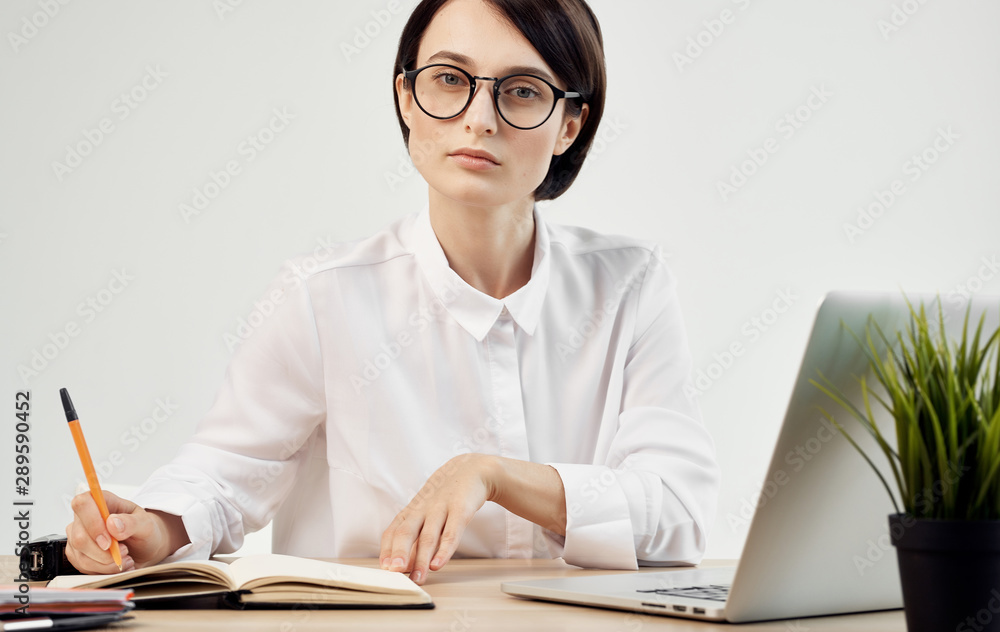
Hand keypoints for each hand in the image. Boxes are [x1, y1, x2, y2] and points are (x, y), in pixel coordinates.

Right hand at [66, 490, 186, 573]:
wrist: (145, 546)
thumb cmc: (144, 530)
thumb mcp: (146, 524)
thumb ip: (131, 522)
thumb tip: (112, 523)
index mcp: (101, 501)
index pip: (82, 503)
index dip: (92, 523)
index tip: (109, 541)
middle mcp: (85, 517)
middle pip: (79, 536)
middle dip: (103, 552)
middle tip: (125, 552)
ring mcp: (78, 535)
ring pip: (81, 555)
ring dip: (106, 563)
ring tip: (126, 558)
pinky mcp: (77, 553)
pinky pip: (82, 566)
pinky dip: (103, 569)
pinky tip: (117, 564)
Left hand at [379, 454, 495, 584]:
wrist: (473, 470)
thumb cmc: (446, 497)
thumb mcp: (428, 512)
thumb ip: (419, 537)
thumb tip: (408, 566)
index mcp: (412, 511)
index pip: (393, 530)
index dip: (387, 549)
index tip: (384, 568)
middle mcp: (423, 509)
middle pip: (406, 532)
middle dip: (398, 553)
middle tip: (393, 572)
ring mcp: (441, 509)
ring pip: (428, 536)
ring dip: (421, 559)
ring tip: (417, 578)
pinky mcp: (461, 510)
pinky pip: (451, 533)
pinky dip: (444, 550)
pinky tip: (438, 564)